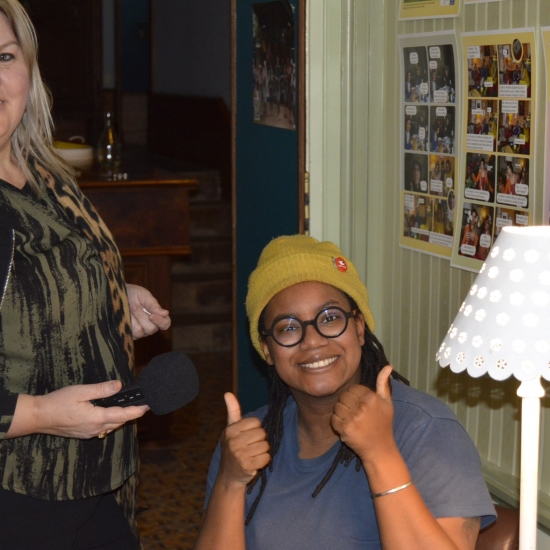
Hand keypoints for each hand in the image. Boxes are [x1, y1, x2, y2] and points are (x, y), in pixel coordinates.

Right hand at [30, 381, 148, 438]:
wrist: (39, 416)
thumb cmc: (58, 402)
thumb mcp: (81, 391)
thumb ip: (101, 389)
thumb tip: (119, 386)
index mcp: (96, 418)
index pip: (123, 415)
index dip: (137, 411)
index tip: (148, 406)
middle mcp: (95, 428)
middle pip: (120, 422)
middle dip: (132, 414)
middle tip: (142, 405)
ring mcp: (89, 433)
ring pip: (112, 426)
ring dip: (121, 418)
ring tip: (130, 408)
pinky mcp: (84, 433)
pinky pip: (103, 428)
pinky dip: (110, 421)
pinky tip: (111, 413)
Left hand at [126, 284, 170, 338]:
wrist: (115, 294)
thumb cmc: (132, 293)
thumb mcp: (144, 295)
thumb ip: (153, 305)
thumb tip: (166, 313)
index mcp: (157, 316)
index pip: (165, 324)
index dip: (161, 322)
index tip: (152, 315)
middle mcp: (149, 326)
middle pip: (152, 329)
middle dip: (142, 317)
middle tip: (134, 305)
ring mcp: (139, 332)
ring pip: (141, 332)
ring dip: (134, 319)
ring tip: (129, 308)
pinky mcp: (129, 334)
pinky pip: (131, 333)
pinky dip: (127, 323)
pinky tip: (125, 315)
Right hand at [218, 392, 270, 486]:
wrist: (229, 475)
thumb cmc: (233, 447)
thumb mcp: (231, 428)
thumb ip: (233, 410)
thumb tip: (227, 393)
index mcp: (230, 430)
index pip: (256, 422)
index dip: (255, 429)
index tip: (247, 436)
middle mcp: (233, 441)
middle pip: (262, 433)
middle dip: (259, 440)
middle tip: (250, 447)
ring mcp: (239, 454)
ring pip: (265, 446)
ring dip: (262, 451)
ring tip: (251, 455)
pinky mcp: (247, 466)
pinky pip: (266, 457)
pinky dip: (264, 461)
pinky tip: (254, 463)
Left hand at [331, 365, 394, 462]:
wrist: (380, 449)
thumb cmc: (384, 424)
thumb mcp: (387, 403)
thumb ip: (383, 383)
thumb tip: (388, 365)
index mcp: (372, 398)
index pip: (353, 389)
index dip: (355, 397)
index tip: (361, 406)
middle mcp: (362, 407)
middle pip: (343, 396)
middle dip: (347, 404)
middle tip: (355, 414)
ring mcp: (353, 418)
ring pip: (337, 407)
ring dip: (341, 414)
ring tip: (351, 420)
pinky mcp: (345, 429)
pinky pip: (333, 419)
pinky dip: (337, 423)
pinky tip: (347, 427)